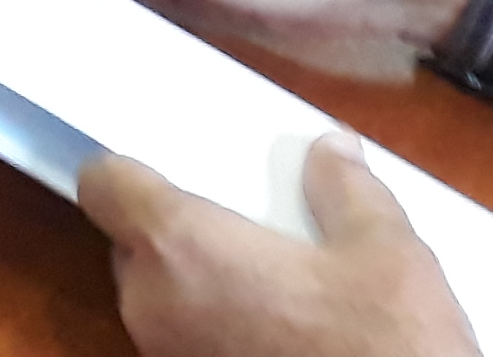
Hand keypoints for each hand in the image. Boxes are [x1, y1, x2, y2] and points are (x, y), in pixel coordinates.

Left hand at [78, 140, 477, 356]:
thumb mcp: (387, 256)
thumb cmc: (381, 350)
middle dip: (184, 231)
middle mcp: (156, 305)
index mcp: (180, 247)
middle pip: (136, 243)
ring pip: (162, 297)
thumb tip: (333, 155)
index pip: (104, 185)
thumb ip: (347, 191)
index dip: (131, 170)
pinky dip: (218, 326)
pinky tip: (280, 327)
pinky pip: (187, 340)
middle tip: (248, 225)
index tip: (165, 166)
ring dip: (202, 285)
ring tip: (277, 282)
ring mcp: (170, 356)